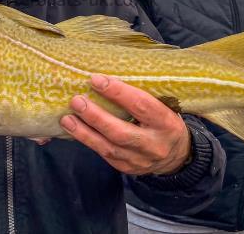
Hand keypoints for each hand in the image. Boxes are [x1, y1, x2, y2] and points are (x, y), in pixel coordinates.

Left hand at [59, 74, 190, 174]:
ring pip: (108, 147)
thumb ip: (142, 95)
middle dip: (96, 116)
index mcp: (166, 123)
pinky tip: (74, 130)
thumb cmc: (164, 120)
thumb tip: (109, 74)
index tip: (96, 79)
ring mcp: (140, 160)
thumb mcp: (164, 106)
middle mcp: (154, 144)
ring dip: (84, 132)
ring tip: (66, 119)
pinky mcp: (126, 168)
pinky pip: (104, 154)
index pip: (142, 106)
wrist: (177, 155)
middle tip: (76, 101)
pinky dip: (87, 141)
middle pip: (121, 132)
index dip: (118, 92)